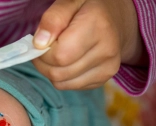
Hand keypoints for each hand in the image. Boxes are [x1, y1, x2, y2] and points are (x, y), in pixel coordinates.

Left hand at [31, 0, 146, 89]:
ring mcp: (107, 68)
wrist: (115, 19)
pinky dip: (61, 77)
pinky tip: (66, 62)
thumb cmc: (87, 8)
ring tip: (54, 54)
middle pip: (58, 73)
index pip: (59, 55)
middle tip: (42, 49)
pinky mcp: (103, 79)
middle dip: (42, 63)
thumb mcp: (69, 2)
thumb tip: (39, 43)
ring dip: (50, 71)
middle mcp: (107, 50)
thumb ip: (53, 19)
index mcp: (98, 26)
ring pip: (61, 83)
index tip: (40, 42)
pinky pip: (69, 86)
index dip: (42, 52)